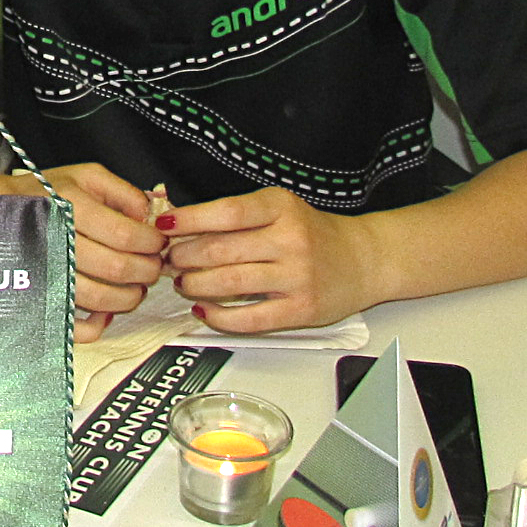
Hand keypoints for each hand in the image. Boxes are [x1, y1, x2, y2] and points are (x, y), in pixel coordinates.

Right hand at [36, 162, 164, 342]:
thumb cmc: (48, 194)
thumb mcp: (87, 175)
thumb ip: (123, 191)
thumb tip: (149, 216)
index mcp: (70, 206)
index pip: (125, 234)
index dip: (151, 242)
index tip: (158, 242)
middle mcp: (57, 240)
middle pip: (116, 268)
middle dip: (146, 270)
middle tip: (154, 266)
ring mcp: (46, 272)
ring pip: (99, 298)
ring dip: (129, 297)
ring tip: (137, 287)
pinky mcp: (39, 297)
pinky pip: (70, 324)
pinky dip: (95, 326)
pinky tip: (106, 313)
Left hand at [161, 185, 379, 331]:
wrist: (364, 260)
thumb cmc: (312, 233)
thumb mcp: (278, 209)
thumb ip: (236, 215)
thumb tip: (178, 221)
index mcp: (281, 207)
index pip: (226, 212)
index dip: (189, 220)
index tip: (163, 225)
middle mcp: (290, 240)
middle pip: (221, 250)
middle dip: (183, 258)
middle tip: (169, 261)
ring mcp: (297, 276)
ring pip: (229, 283)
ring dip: (195, 285)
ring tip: (183, 283)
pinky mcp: (300, 310)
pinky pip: (249, 318)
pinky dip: (218, 317)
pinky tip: (204, 310)